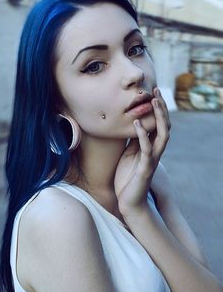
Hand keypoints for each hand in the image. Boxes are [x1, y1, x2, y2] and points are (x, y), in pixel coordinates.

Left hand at [114, 87, 170, 214]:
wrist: (128, 201)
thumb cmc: (128, 177)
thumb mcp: (129, 154)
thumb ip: (135, 141)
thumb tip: (133, 124)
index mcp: (150, 147)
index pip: (158, 124)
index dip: (158, 108)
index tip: (152, 92)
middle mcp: (155, 151)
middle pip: (164, 126)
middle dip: (161, 107)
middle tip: (156, 90)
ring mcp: (152, 159)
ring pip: (162, 135)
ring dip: (159, 117)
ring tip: (154, 101)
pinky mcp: (145, 168)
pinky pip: (146, 148)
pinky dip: (143, 134)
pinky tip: (138, 122)